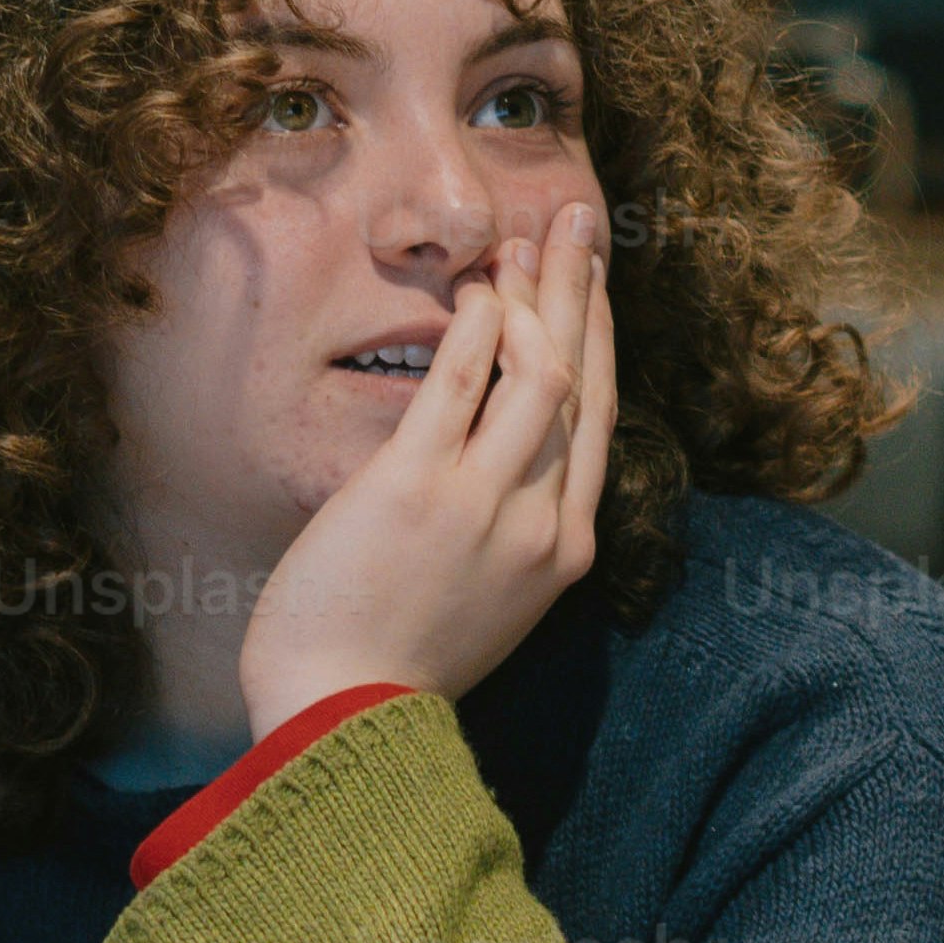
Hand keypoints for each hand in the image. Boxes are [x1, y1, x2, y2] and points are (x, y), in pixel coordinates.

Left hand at [231, 198, 617, 734]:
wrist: (344, 720)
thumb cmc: (393, 669)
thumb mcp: (483, 605)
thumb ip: (503, 536)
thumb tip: (492, 467)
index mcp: (563, 551)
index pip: (597, 421)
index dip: (599, 340)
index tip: (594, 286)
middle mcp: (541, 521)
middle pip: (580, 380)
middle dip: (583, 292)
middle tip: (581, 222)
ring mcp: (485, 503)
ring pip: (536, 372)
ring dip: (534, 295)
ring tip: (523, 238)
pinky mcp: (419, 487)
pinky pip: (461, 385)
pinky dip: (476, 329)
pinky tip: (478, 289)